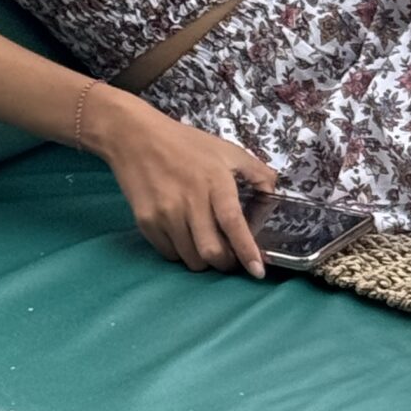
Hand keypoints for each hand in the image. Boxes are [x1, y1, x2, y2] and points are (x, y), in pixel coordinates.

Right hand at [87, 92, 277, 276]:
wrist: (137, 138)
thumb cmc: (187, 144)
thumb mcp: (228, 150)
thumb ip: (256, 171)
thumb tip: (274, 192)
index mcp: (215, 182)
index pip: (233, 224)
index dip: (247, 251)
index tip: (258, 271)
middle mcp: (190, 202)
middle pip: (211, 251)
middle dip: (226, 263)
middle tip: (232, 258)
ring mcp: (165, 214)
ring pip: (190, 258)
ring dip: (205, 261)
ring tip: (209, 247)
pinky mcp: (146, 223)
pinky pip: (169, 253)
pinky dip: (182, 254)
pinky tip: (186, 238)